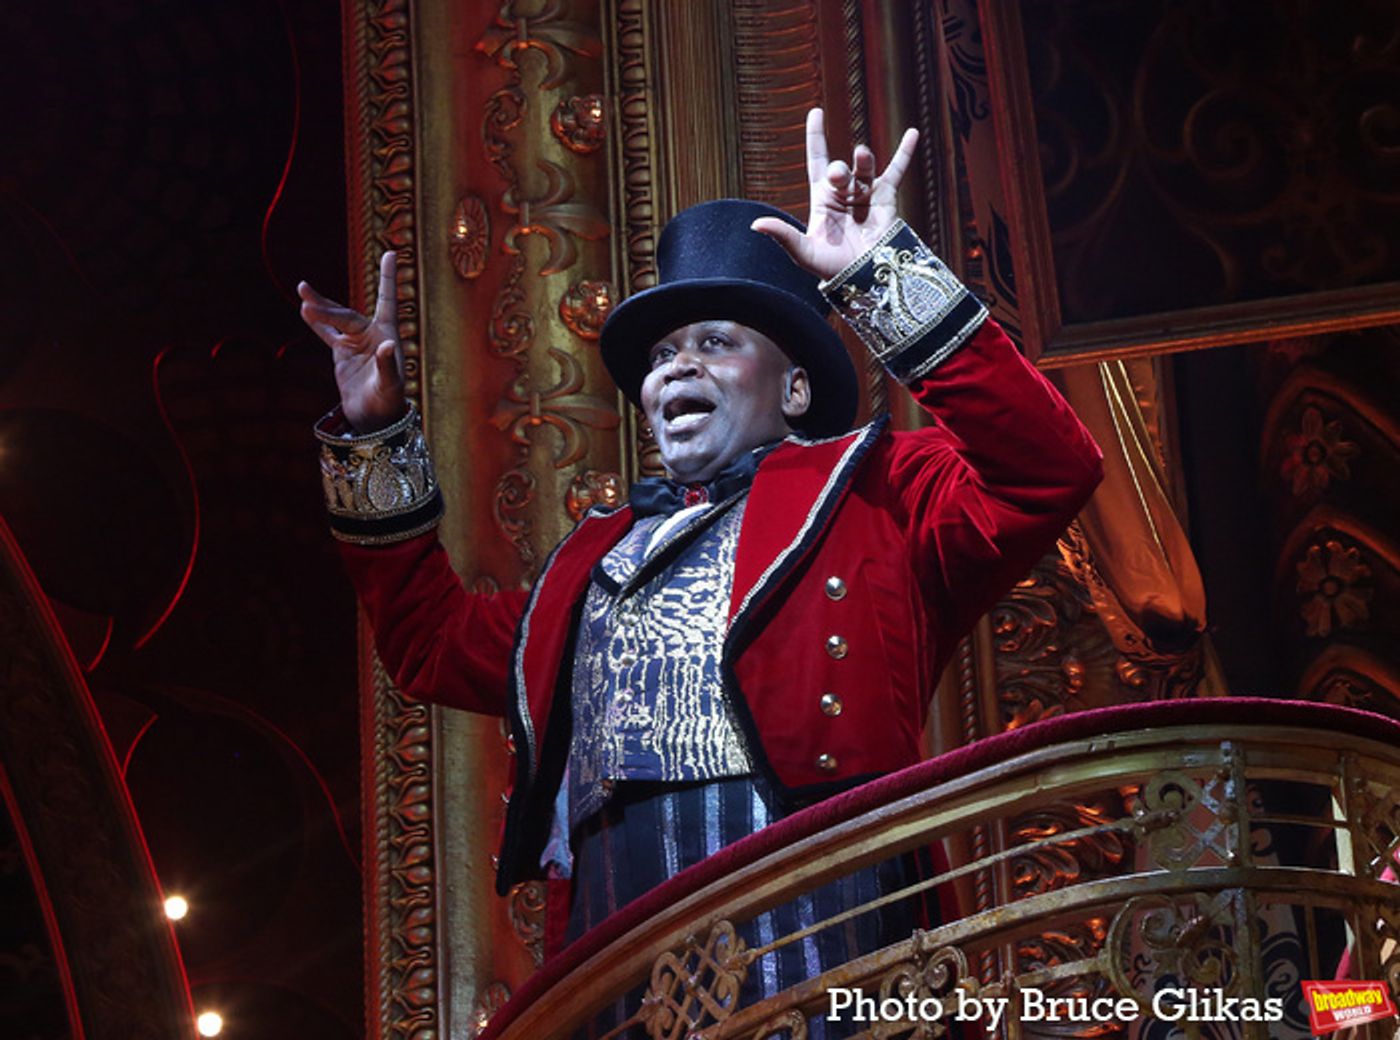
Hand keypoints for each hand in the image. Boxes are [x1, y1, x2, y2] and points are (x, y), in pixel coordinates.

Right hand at [298, 250, 406, 432]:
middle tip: (306, 301)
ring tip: (302, 290)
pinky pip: (327, 332)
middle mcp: (372, 333)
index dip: (389, 277)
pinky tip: (305, 309)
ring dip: (320, 307)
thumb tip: (386, 344)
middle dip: (327, 309)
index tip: (392, 253)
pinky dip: (317, 321)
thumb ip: (387, 365)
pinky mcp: (343, 352)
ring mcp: (356, 341)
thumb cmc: (388, 402)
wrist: (375, 419)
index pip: (387, 300)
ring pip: (335, 319)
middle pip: (347, 315)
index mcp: (388, 334)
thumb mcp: (390, 385)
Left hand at [750, 107, 917, 280]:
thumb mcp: (804, 252)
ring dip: (863, 160)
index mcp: (823, 198)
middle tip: (838, 177)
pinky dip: (904, 153)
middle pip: (840, 168)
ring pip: (865, 167)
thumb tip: (756, 225)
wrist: (865, 278)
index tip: (816, 112)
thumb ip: (783, 235)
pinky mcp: (887, 198)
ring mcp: (866, 193)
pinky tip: (913, 133)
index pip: (818, 159)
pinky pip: (896, 171)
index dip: (816, 136)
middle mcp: (844, 192)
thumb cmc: (832, 268)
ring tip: (862, 156)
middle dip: (839, 169)